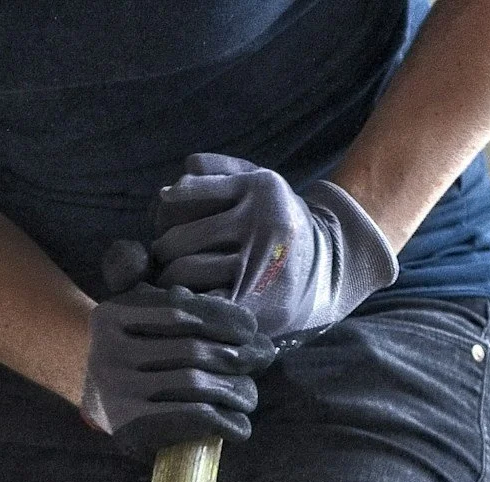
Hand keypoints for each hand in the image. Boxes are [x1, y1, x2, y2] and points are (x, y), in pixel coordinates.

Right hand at [80, 262, 274, 457]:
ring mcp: (118, 394)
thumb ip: (144, 269)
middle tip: (264, 358)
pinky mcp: (132, 430)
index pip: (180, 310)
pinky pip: (191, 419)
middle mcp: (109, 353)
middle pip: (192, 350)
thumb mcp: (131, 300)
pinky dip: (223, 422)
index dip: (223, 317)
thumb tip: (174, 268)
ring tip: (250, 395)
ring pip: (196, 385)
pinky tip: (239, 426)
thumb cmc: (130, 344)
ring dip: (234, 391)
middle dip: (236, 355)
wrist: (93, 398)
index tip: (251, 328)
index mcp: (113, 314)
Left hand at [149, 154, 397, 341]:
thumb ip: (213, 170)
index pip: (179, 197)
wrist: (327, 271)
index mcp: (258, 186)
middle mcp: (260, 222)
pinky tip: (190, 300)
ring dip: (168, 280)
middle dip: (163, 251)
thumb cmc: (275, 224)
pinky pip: (198, 303)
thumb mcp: (257, 181)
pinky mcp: (252, 303)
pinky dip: (186, 303)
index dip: (163, 214)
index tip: (168, 225)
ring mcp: (257, 265)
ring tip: (175, 281)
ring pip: (181, 271)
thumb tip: (166, 192)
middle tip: (166, 260)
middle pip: (175, 237)